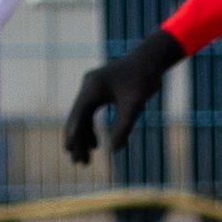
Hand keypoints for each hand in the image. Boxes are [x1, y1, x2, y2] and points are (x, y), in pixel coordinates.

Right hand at [63, 28, 185, 164]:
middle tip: (79, 164)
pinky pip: (91, 113)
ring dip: (85, 138)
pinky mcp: (99, 90)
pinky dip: (92, 129)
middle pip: (78, 118)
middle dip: (78, 141)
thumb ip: (124, 126)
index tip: (70, 152)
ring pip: (83, 117)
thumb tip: (114, 150)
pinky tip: (96, 144)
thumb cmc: (144, 79)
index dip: (74, 134)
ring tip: (86, 159)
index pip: (78, 115)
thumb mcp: (135, 105)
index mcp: (93, 87)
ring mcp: (92, 88)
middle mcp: (88, 86)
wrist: (151, 58)